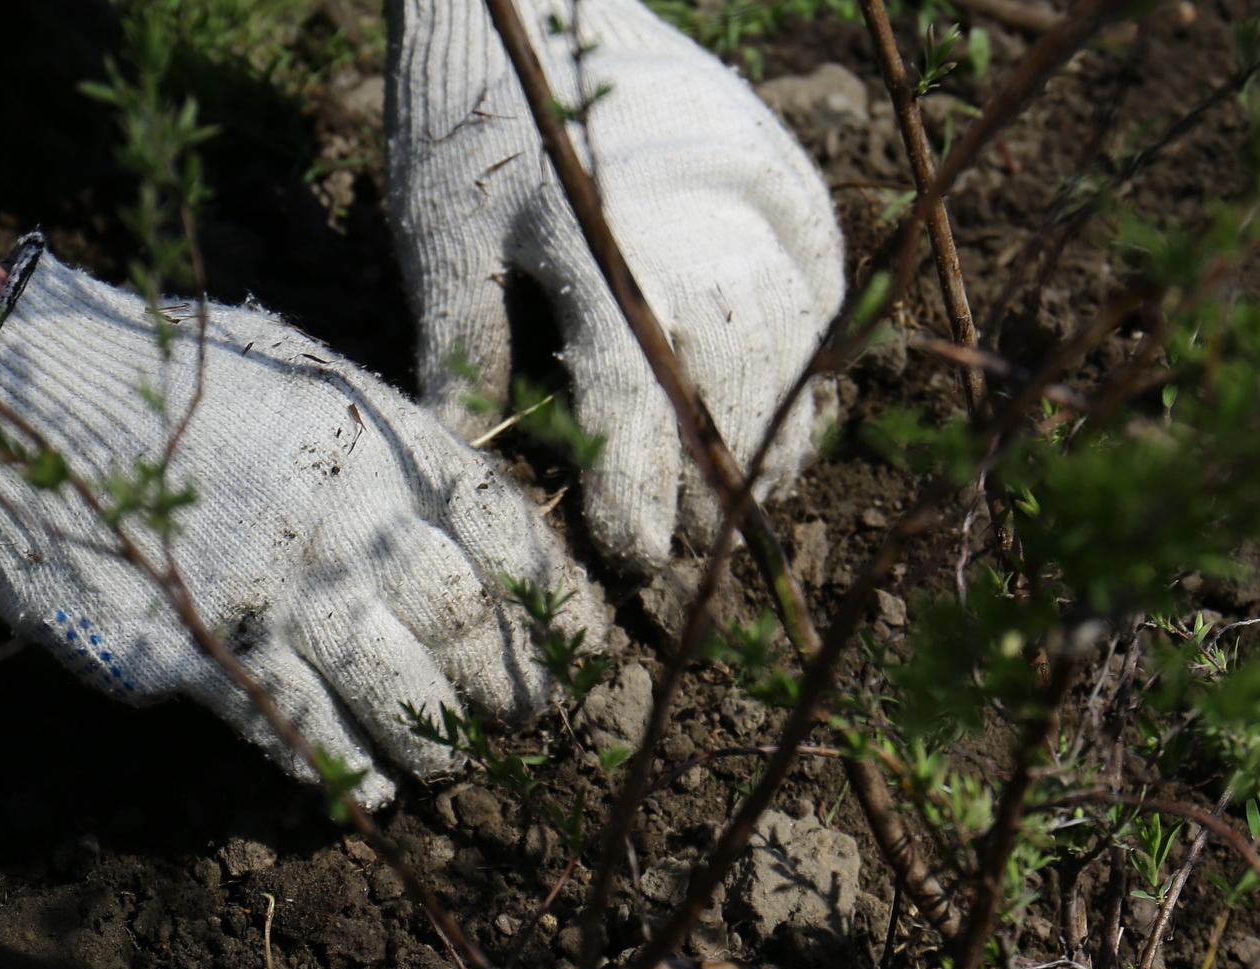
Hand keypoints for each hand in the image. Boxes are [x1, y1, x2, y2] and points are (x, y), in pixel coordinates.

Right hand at [0, 241, 608, 806]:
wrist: (15, 399)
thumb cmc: (156, 373)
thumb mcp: (292, 370)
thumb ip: (376, 437)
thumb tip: (453, 506)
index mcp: (370, 438)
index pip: (503, 527)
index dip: (552, 598)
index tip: (581, 642)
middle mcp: (339, 518)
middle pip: (463, 623)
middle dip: (510, 685)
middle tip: (529, 722)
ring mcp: (272, 590)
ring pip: (397, 693)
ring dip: (440, 744)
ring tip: (456, 767)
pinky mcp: (201, 654)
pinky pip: (300, 732)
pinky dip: (348, 768)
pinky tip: (372, 786)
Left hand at [388, 0, 844, 571]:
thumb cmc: (466, 122)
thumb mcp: (439, 234)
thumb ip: (463, 345)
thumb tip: (470, 461)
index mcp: (593, 242)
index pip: (631, 396)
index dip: (638, 490)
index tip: (636, 555)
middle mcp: (688, 215)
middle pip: (731, 377)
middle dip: (722, 474)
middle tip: (706, 542)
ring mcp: (745, 183)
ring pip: (791, 331)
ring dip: (780, 420)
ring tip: (760, 491)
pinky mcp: (778, 162)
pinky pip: (820, 270)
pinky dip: (817, 339)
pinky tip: (800, 393)